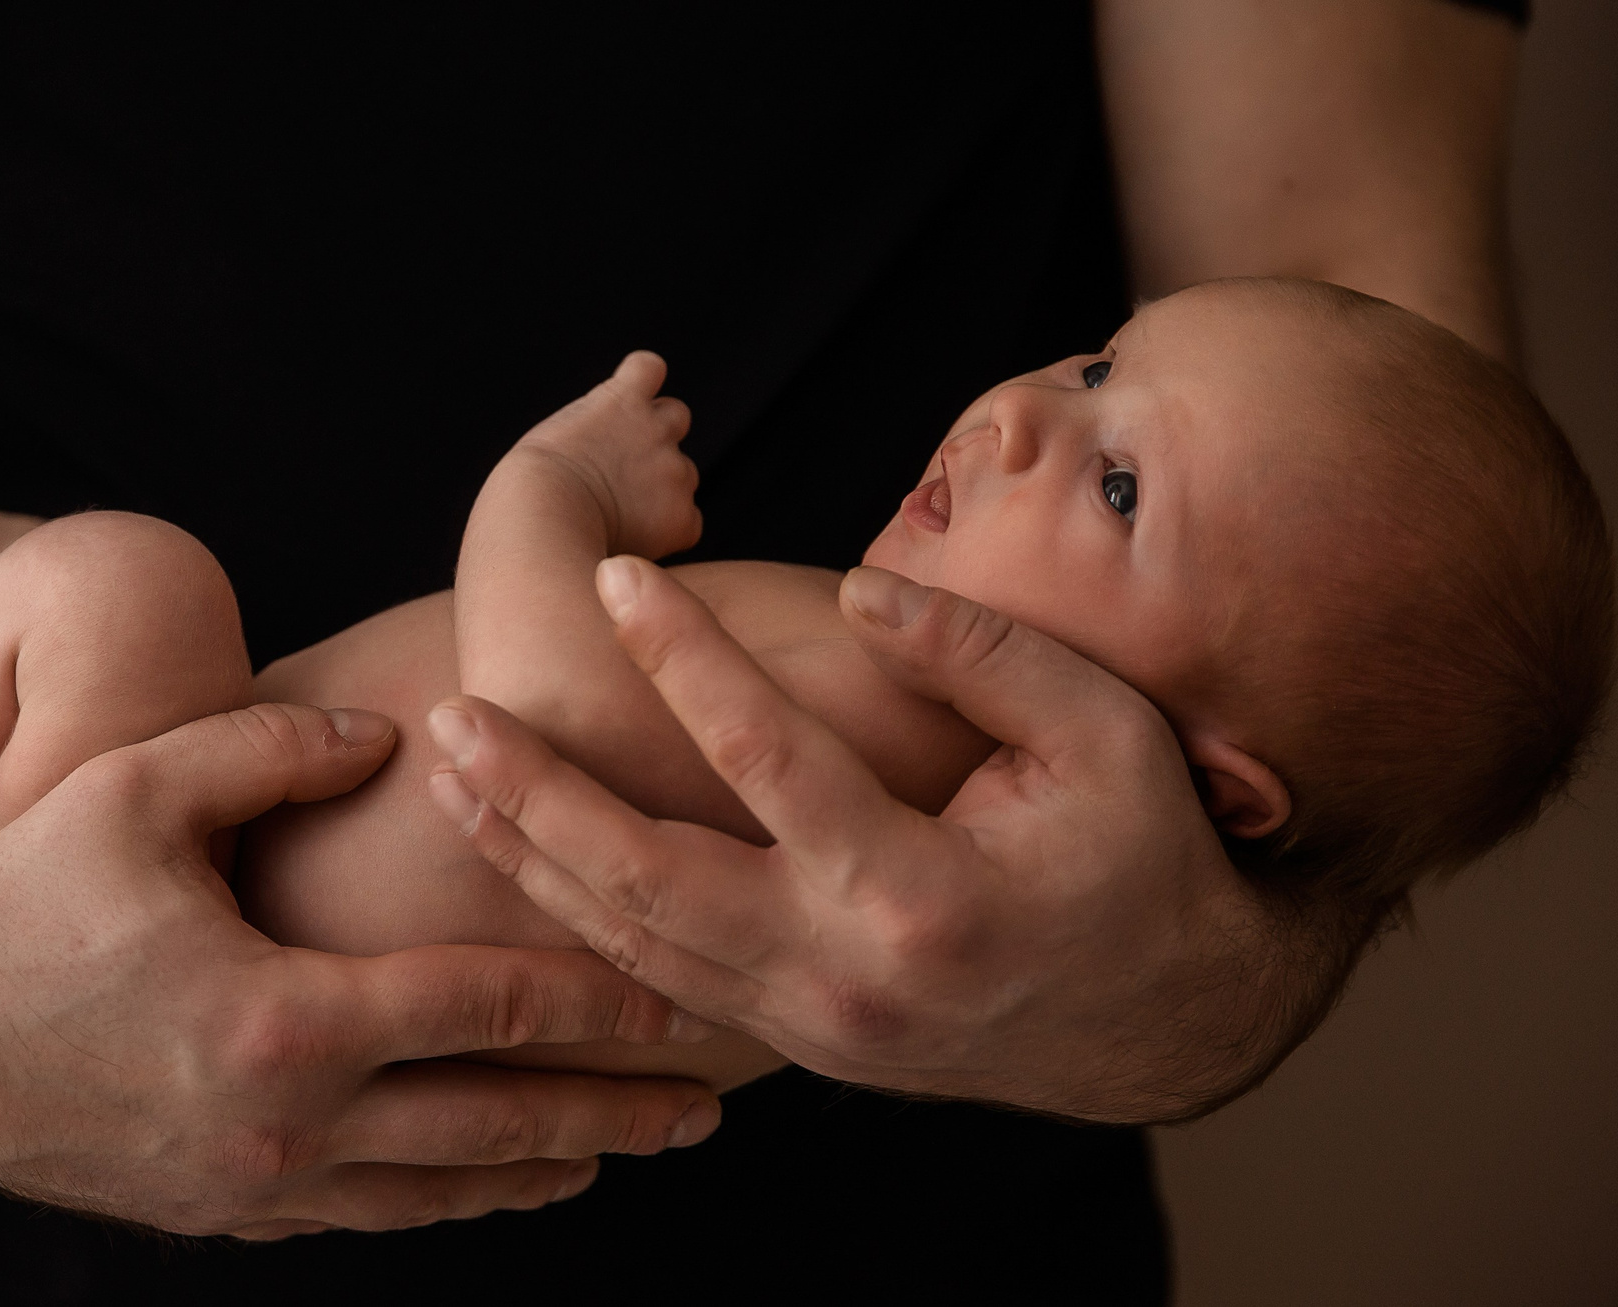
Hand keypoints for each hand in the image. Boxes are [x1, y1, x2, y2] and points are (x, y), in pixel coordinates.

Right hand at [0, 701, 721, 1238]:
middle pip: (490, 1128)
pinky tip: (477, 1185)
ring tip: (615, 1155)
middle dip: (607, 1116)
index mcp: (282, 1019)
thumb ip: (275, 747)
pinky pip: (359, 1220)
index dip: (590, 999)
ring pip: (434, 1194)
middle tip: (701, 1110)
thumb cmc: (14, 896)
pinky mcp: (214, 1215)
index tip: (672, 992)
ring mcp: (250, 1187)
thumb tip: (388, 729)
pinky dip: (437, 1203)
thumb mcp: (139, 789)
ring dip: (535, 1173)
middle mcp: (283, 1125)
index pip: (481, 1010)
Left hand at [423, 557, 1348, 1122]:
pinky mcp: (795, 1043)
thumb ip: (978, 654)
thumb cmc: (1138, 848)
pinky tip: (520, 851)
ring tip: (450, 770)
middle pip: (652, 882)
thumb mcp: (1102, 731)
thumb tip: (857, 590)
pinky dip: (578, 920)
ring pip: (634, 946)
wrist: (1167, 1017)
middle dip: (539, 796)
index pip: (769, 759)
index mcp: (926, 894)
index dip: (684, 658)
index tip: (617, 574)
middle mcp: (849, 976)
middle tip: (451, 713)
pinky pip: (661, 981)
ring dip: (532, 857)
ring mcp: (814, 1027)